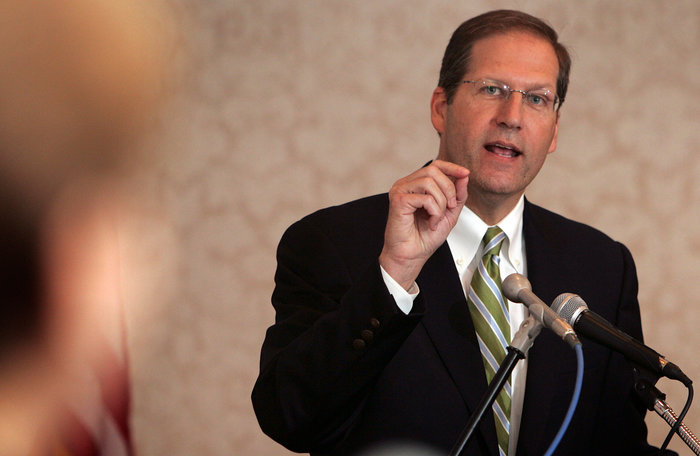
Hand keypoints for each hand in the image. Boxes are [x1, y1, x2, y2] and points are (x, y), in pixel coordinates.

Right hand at [379, 160, 468, 289]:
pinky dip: (434, 212)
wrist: (411, 256)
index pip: (435, 165)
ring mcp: (400, 191)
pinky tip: (430, 223)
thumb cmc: (424, 238)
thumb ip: (457, 195)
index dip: (452, 167)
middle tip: (450, 208)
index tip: (466, 174)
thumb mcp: (450, 213)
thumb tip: (464, 176)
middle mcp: (406, 184)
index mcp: (416, 185)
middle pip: (433, 170)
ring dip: (441, 203)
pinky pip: (425, 197)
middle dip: (449, 189)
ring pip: (429, 182)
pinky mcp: (398, 200)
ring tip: (437, 218)